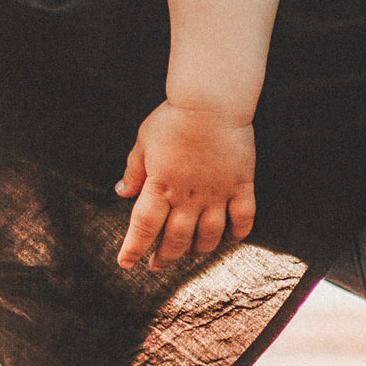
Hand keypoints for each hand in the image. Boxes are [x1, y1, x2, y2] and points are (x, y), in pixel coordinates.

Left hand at [113, 99, 256, 269]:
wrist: (212, 101)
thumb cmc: (175, 117)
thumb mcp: (144, 141)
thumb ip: (134, 170)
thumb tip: (121, 191)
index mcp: (161, 185)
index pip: (143, 227)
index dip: (134, 248)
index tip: (126, 262)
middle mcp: (189, 197)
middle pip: (176, 239)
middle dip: (164, 257)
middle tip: (157, 265)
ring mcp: (217, 194)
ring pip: (209, 237)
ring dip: (198, 251)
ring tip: (190, 255)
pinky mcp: (241, 186)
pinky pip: (243, 219)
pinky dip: (237, 234)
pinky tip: (230, 239)